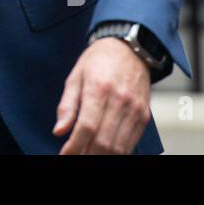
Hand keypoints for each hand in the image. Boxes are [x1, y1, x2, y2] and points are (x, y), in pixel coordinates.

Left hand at [53, 38, 151, 153]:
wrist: (129, 48)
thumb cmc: (99, 60)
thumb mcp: (75, 76)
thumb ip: (67, 105)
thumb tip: (59, 131)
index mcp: (98, 88)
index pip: (86, 127)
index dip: (74, 146)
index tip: (64, 154)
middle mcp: (120, 100)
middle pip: (104, 141)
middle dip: (87, 155)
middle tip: (74, 156)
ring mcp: (135, 110)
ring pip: (119, 147)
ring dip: (101, 156)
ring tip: (86, 155)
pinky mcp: (144, 116)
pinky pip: (131, 142)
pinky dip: (118, 152)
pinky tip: (104, 152)